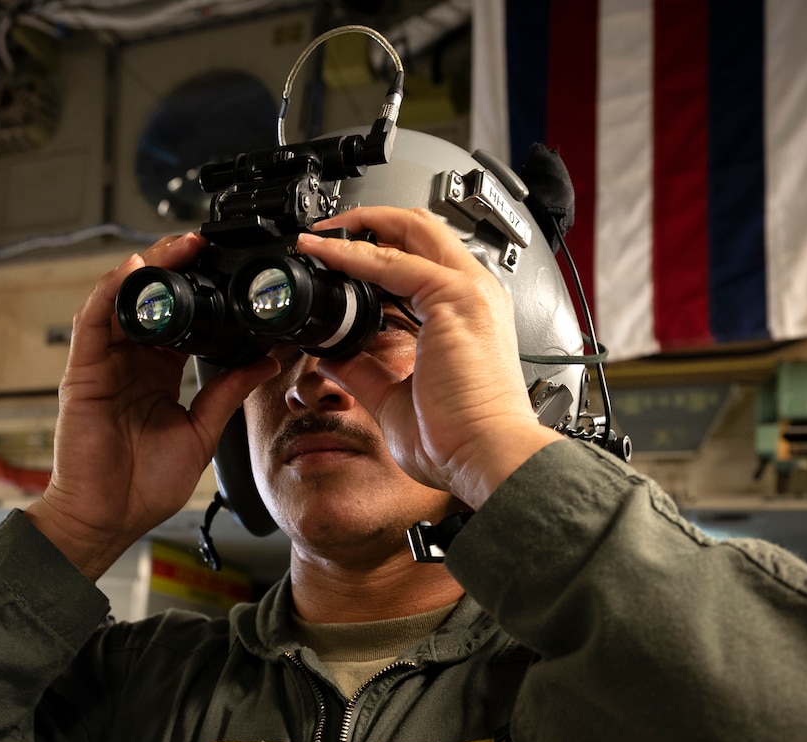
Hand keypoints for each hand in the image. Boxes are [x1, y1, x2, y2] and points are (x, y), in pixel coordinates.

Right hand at [27, 234, 278, 579]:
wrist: (107, 518)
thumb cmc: (142, 486)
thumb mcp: (200, 432)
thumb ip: (227, 393)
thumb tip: (265, 361)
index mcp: (158, 373)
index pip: (182, 317)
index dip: (203, 289)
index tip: (232, 270)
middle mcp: (130, 361)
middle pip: (152, 298)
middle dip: (177, 266)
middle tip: (209, 243)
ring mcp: (104, 363)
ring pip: (123, 297)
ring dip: (151, 267)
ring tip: (182, 246)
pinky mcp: (82, 370)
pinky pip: (94, 319)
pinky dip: (113, 290)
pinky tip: (135, 269)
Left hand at [295, 207, 561, 508]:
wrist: (487, 454)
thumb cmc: (460, 438)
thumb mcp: (395, 399)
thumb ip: (366, 373)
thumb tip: (334, 360)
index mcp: (465, 314)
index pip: (421, 259)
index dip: (376, 249)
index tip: (336, 258)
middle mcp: (473, 294)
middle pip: (421, 229)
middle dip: (369, 220)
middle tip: (324, 232)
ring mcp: (468, 292)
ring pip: (412, 230)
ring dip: (360, 226)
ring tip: (319, 235)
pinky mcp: (454, 299)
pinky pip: (394, 262)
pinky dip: (356, 254)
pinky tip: (328, 255)